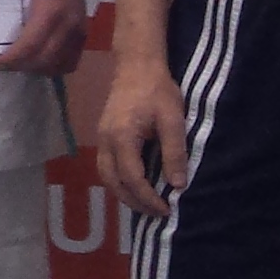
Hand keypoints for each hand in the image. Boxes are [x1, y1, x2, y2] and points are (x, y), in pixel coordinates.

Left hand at [0, 0, 99, 75]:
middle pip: (43, 61)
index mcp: (50, 9)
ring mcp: (79, 29)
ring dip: (36, 68)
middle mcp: (67, 24)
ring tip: (17, 62)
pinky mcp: (84, 31)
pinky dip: (54, 65)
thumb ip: (6, 5)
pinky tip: (37, 59)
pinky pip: (72, 60)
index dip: (10, 60)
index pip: (30, 47)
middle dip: (19, 66)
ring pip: (60, 65)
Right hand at [98, 57, 190, 219]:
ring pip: (105, 175)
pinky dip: (119, 181)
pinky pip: (106, 166)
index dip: (148, 198)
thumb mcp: (172, 120)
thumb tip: (177, 185)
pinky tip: (134, 184)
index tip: (166, 209)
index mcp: (122, 138)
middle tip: (156, 213)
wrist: (137, 65)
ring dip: (123, 194)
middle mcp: (106, 141)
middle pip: (113, 182)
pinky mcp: (104, 134)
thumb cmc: (157, 90)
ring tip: (145, 204)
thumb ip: (174, 152)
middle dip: (134, 202)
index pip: (133, 179)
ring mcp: (102, 137)